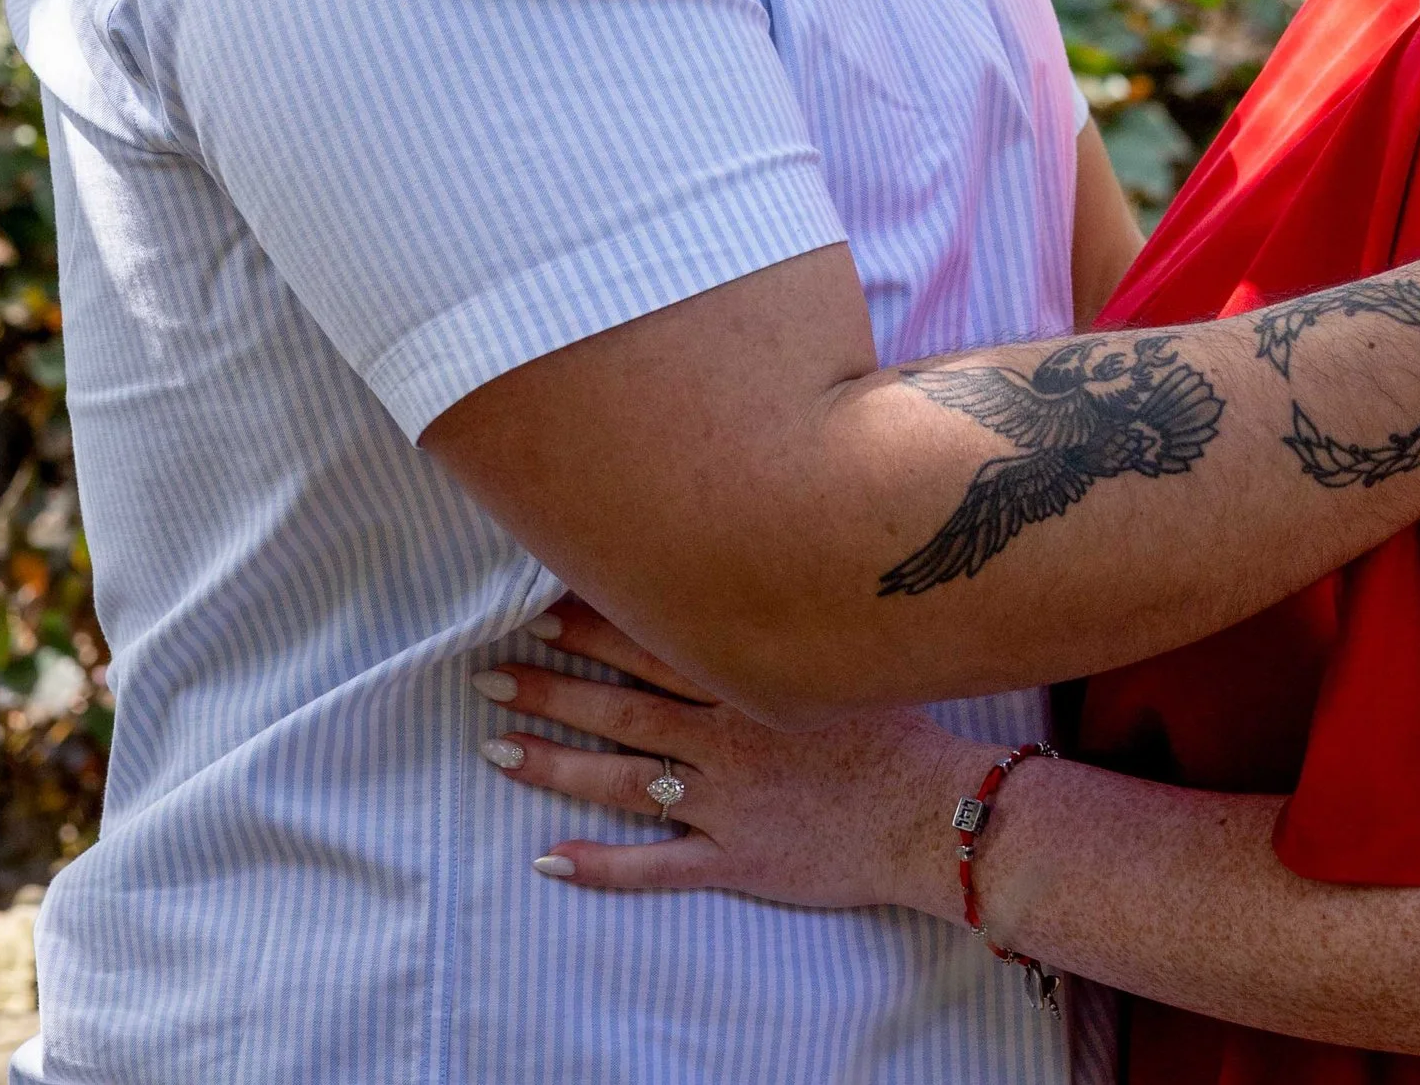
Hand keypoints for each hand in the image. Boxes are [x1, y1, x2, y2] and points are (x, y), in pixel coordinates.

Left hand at [474, 602, 971, 906]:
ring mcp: (724, 800)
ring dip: (554, 765)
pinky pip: (653, 867)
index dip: (589, 625)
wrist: (931, 814)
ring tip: (495, 748)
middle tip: (487, 672)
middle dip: (551, 686)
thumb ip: (795, 612)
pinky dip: (599, 865)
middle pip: (619, 705)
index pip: (652, 640)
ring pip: (619, 779)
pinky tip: (548, 860)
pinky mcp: (732, 859)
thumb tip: (763, 551)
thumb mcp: (846, 649)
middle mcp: (724, 733)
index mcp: (747, 678)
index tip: (535, 608)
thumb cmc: (897, 726)